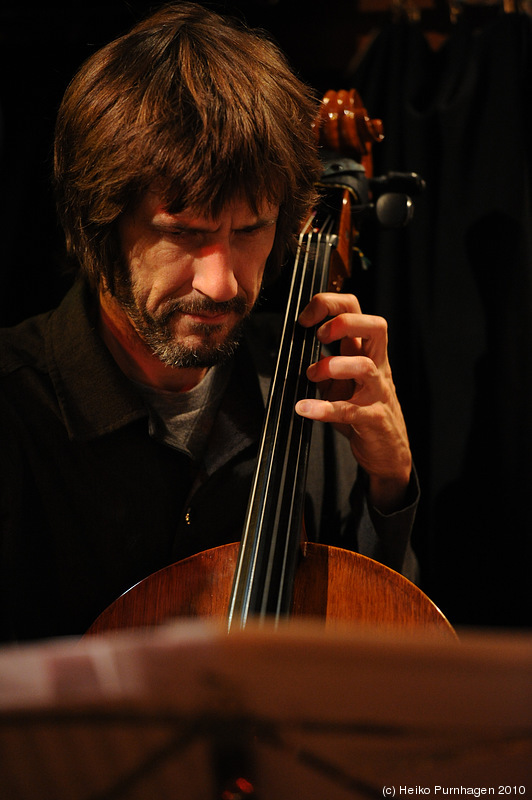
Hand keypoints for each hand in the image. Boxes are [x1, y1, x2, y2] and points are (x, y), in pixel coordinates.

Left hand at [295, 292, 411, 513]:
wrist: (389, 451)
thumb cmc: (363, 412)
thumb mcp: (341, 382)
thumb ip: (324, 362)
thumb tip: (296, 345)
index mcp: (368, 353)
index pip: (357, 311)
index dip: (330, 305)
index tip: (305, 318)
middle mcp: (377, 367)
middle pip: (376, 326)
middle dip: (344, 322)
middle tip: (318, 335)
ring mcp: (377, 392)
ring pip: (365, 366)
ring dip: (333, 365)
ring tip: (312, 375)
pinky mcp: (373, 419)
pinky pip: (350, 411)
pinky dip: (324, 409)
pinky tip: (303, 409)